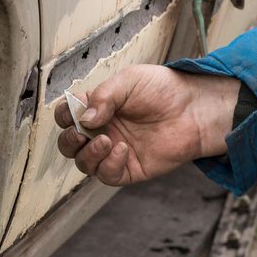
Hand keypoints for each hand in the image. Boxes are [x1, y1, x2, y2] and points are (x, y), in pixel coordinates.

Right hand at [55, 64, 239, 185]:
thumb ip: (103, 96)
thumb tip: (84, 119)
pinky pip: (107, 175)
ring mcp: (114, 151)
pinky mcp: (129, 169)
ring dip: (88, 154)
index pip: (67, 116)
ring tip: (106, 141)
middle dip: (69, 141)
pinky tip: (122, 150)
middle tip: (80, 133)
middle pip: (69, 144)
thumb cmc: (162, 90)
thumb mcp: (128, 81)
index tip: (71, 114)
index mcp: (97, 108)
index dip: (63, 116)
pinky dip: (108, 165)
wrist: (193, 109)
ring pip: (84, 163)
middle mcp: (102, 130)